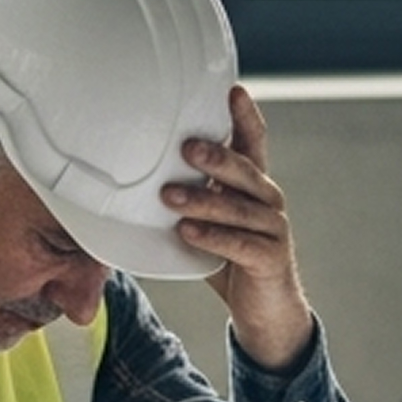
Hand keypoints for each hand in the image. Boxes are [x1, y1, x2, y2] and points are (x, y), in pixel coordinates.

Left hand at [166, 85, 315, 369]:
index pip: (254, 143)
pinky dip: (212, 237)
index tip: (232, 90)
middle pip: (246, 170)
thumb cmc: (228, 259)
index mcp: (253, 186)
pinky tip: (187, 232)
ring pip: (240, 208)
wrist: (265, 311)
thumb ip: (185, 196)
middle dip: (216, 156)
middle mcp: (268, 201)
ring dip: (204, 199)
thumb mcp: (207, 220)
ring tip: (169, 197)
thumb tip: (127, 177)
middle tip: (185, 147)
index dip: (245, 116)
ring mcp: (274, 230)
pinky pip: (240, 244)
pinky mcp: (270, 259)